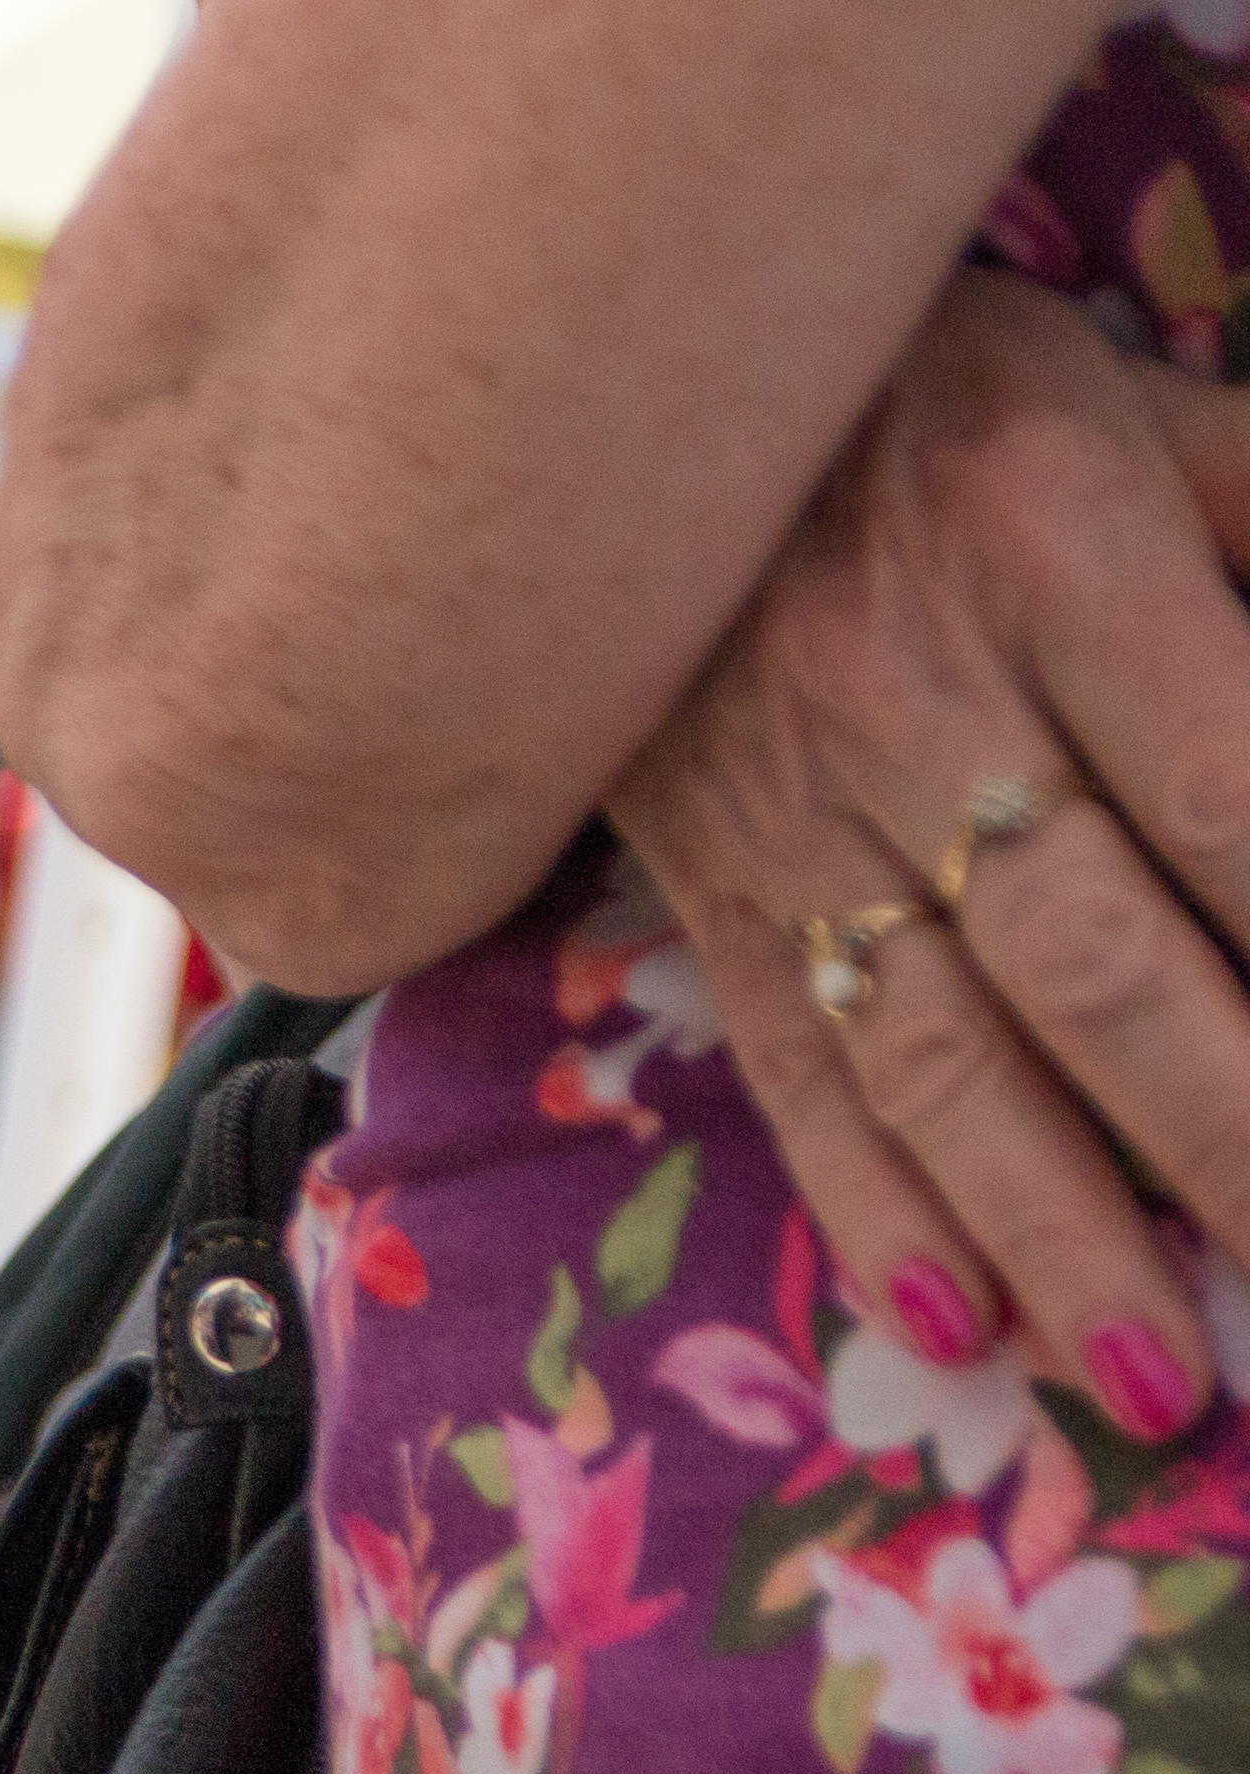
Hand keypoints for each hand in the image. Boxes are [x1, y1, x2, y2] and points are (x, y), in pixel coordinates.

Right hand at [609, 268, 1249, 1435]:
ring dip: (1057, 1229)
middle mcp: (920, 706)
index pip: (1234, 791)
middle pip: (1103, 963)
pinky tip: (951, 1324)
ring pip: (942, 1053)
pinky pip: (793, 1067)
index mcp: (1059, 551)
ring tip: (1156, 1381)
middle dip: (1230, 1138)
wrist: (587, 397)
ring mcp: (796, 821)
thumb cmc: (928, 391)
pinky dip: (872, 1205)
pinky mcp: (711, 894)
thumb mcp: (1140, 402)